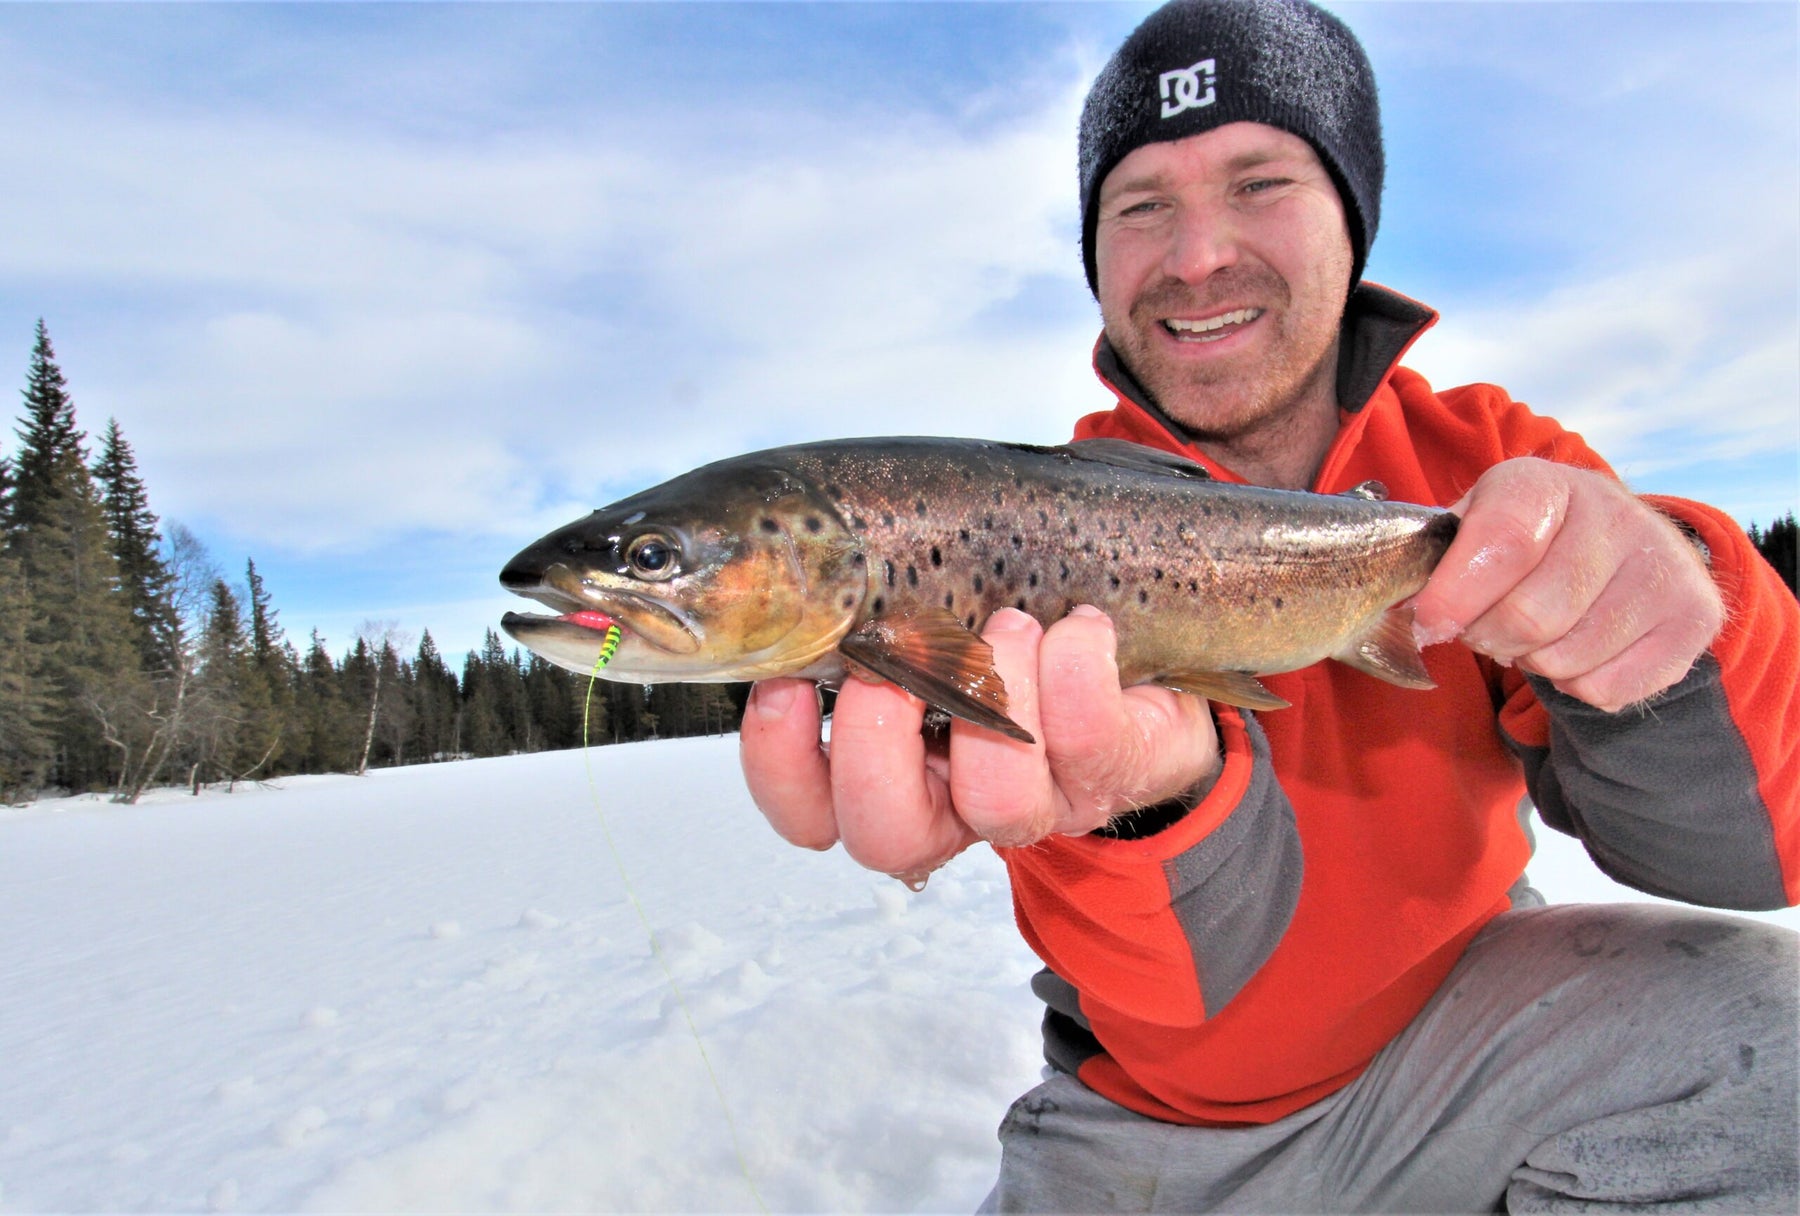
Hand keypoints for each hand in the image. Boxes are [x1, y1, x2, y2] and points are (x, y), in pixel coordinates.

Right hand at [739, 605, 1220, 880]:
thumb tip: (800, 560)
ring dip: (993, 694)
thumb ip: (864, 607)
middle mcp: (956, 806)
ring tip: (1007, 624)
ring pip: (1000, 804)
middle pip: (887, 837)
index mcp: (892, 771)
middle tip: (895, 659)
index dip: (781, 762)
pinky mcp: (1111, 775)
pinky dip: (1076, 668)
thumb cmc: (1013, 633)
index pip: (810, 811)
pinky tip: (1077, 624)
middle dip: (877, 747)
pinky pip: (1089, 740)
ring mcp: (1038, 802)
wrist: (1138, 660)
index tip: (786, 684)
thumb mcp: (926, 613)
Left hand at [1412, 458, 1722, 711]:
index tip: (1430, 623)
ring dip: (1532, 662)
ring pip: (1566, 659)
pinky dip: (1574, 686)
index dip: (1456, 596)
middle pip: (1530, 616)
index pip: (1502, 542)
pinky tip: (1577, 650)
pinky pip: (1606, 688)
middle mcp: (1617, 515)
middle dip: (1489, 637)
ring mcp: (1664, 566)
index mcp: (1547, 483)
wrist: (1622, 547)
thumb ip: (1439, 562)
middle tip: (1485, 630)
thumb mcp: (1477, 525)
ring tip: (1536, 634)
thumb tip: (1410, 614)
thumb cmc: (1528, 539)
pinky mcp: (1694, 618)